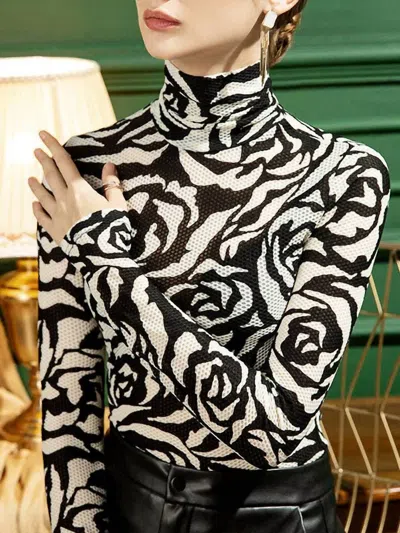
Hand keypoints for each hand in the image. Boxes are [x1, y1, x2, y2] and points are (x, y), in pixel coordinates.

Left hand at [29, 130, 127, 245]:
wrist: (100, 254)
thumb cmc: (111, 228)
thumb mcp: (117, 204)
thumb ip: (111, 184)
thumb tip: (109, 165)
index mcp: (79, 190)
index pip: (64, 163)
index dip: (53, 147)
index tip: (42, 134)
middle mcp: (64, 200)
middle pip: (50, 176)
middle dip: (43, 161)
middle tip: (35, 150)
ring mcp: (57, 216)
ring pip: (42, 196)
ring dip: (35, 186)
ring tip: (29, 179)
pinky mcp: (55, 231)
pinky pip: (42, 218)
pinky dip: (37, 210)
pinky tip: (34, 205)